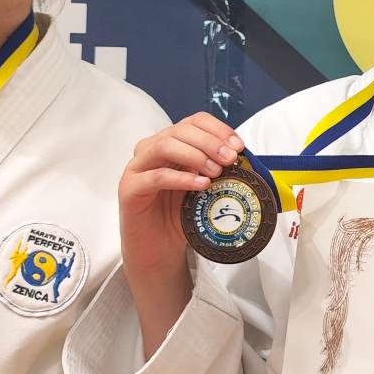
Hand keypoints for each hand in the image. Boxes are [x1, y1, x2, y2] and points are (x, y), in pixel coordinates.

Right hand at [117, 113, 242, 283]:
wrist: (157, 251)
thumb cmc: (180, 218)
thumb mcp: (204, 189)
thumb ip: (217, 171)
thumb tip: (244, 160)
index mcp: (170, 144)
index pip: (193, 121)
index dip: (217, 129)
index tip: (238, 146)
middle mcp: (150, 150)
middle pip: (179, 131)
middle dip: (210, 142)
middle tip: (230, 159)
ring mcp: (137, 168)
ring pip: (164, 146)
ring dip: (195, 155)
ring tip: (216, 171)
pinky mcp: (129, 189)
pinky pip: (155, 177)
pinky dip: (180, 178)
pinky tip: (200, 185)